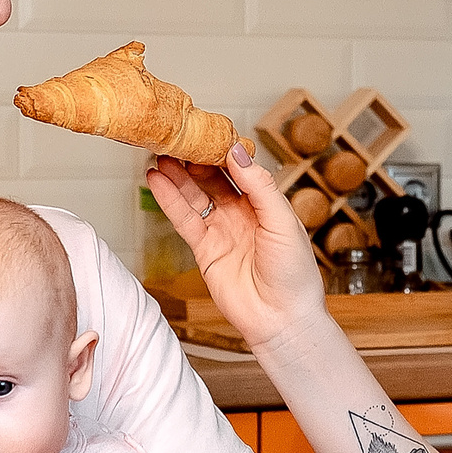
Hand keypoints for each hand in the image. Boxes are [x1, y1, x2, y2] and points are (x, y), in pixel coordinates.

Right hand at [146, 144, 329, 352]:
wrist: (282, 320)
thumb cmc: (294, 275)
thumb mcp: (283, 221)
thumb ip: (259, 186)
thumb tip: (237, 152)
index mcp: (266, 204)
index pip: (240, 169)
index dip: (222, 151)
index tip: (206, 132)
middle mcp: (242, 215)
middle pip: (213, 179)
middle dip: (195, 160)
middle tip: (177, 139)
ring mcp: (222, 231)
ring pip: (195, 197)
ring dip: (177, 176)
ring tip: (159, 155)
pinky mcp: (204, 250)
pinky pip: (184, 220)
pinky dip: (169, 200)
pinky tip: (157, 181)